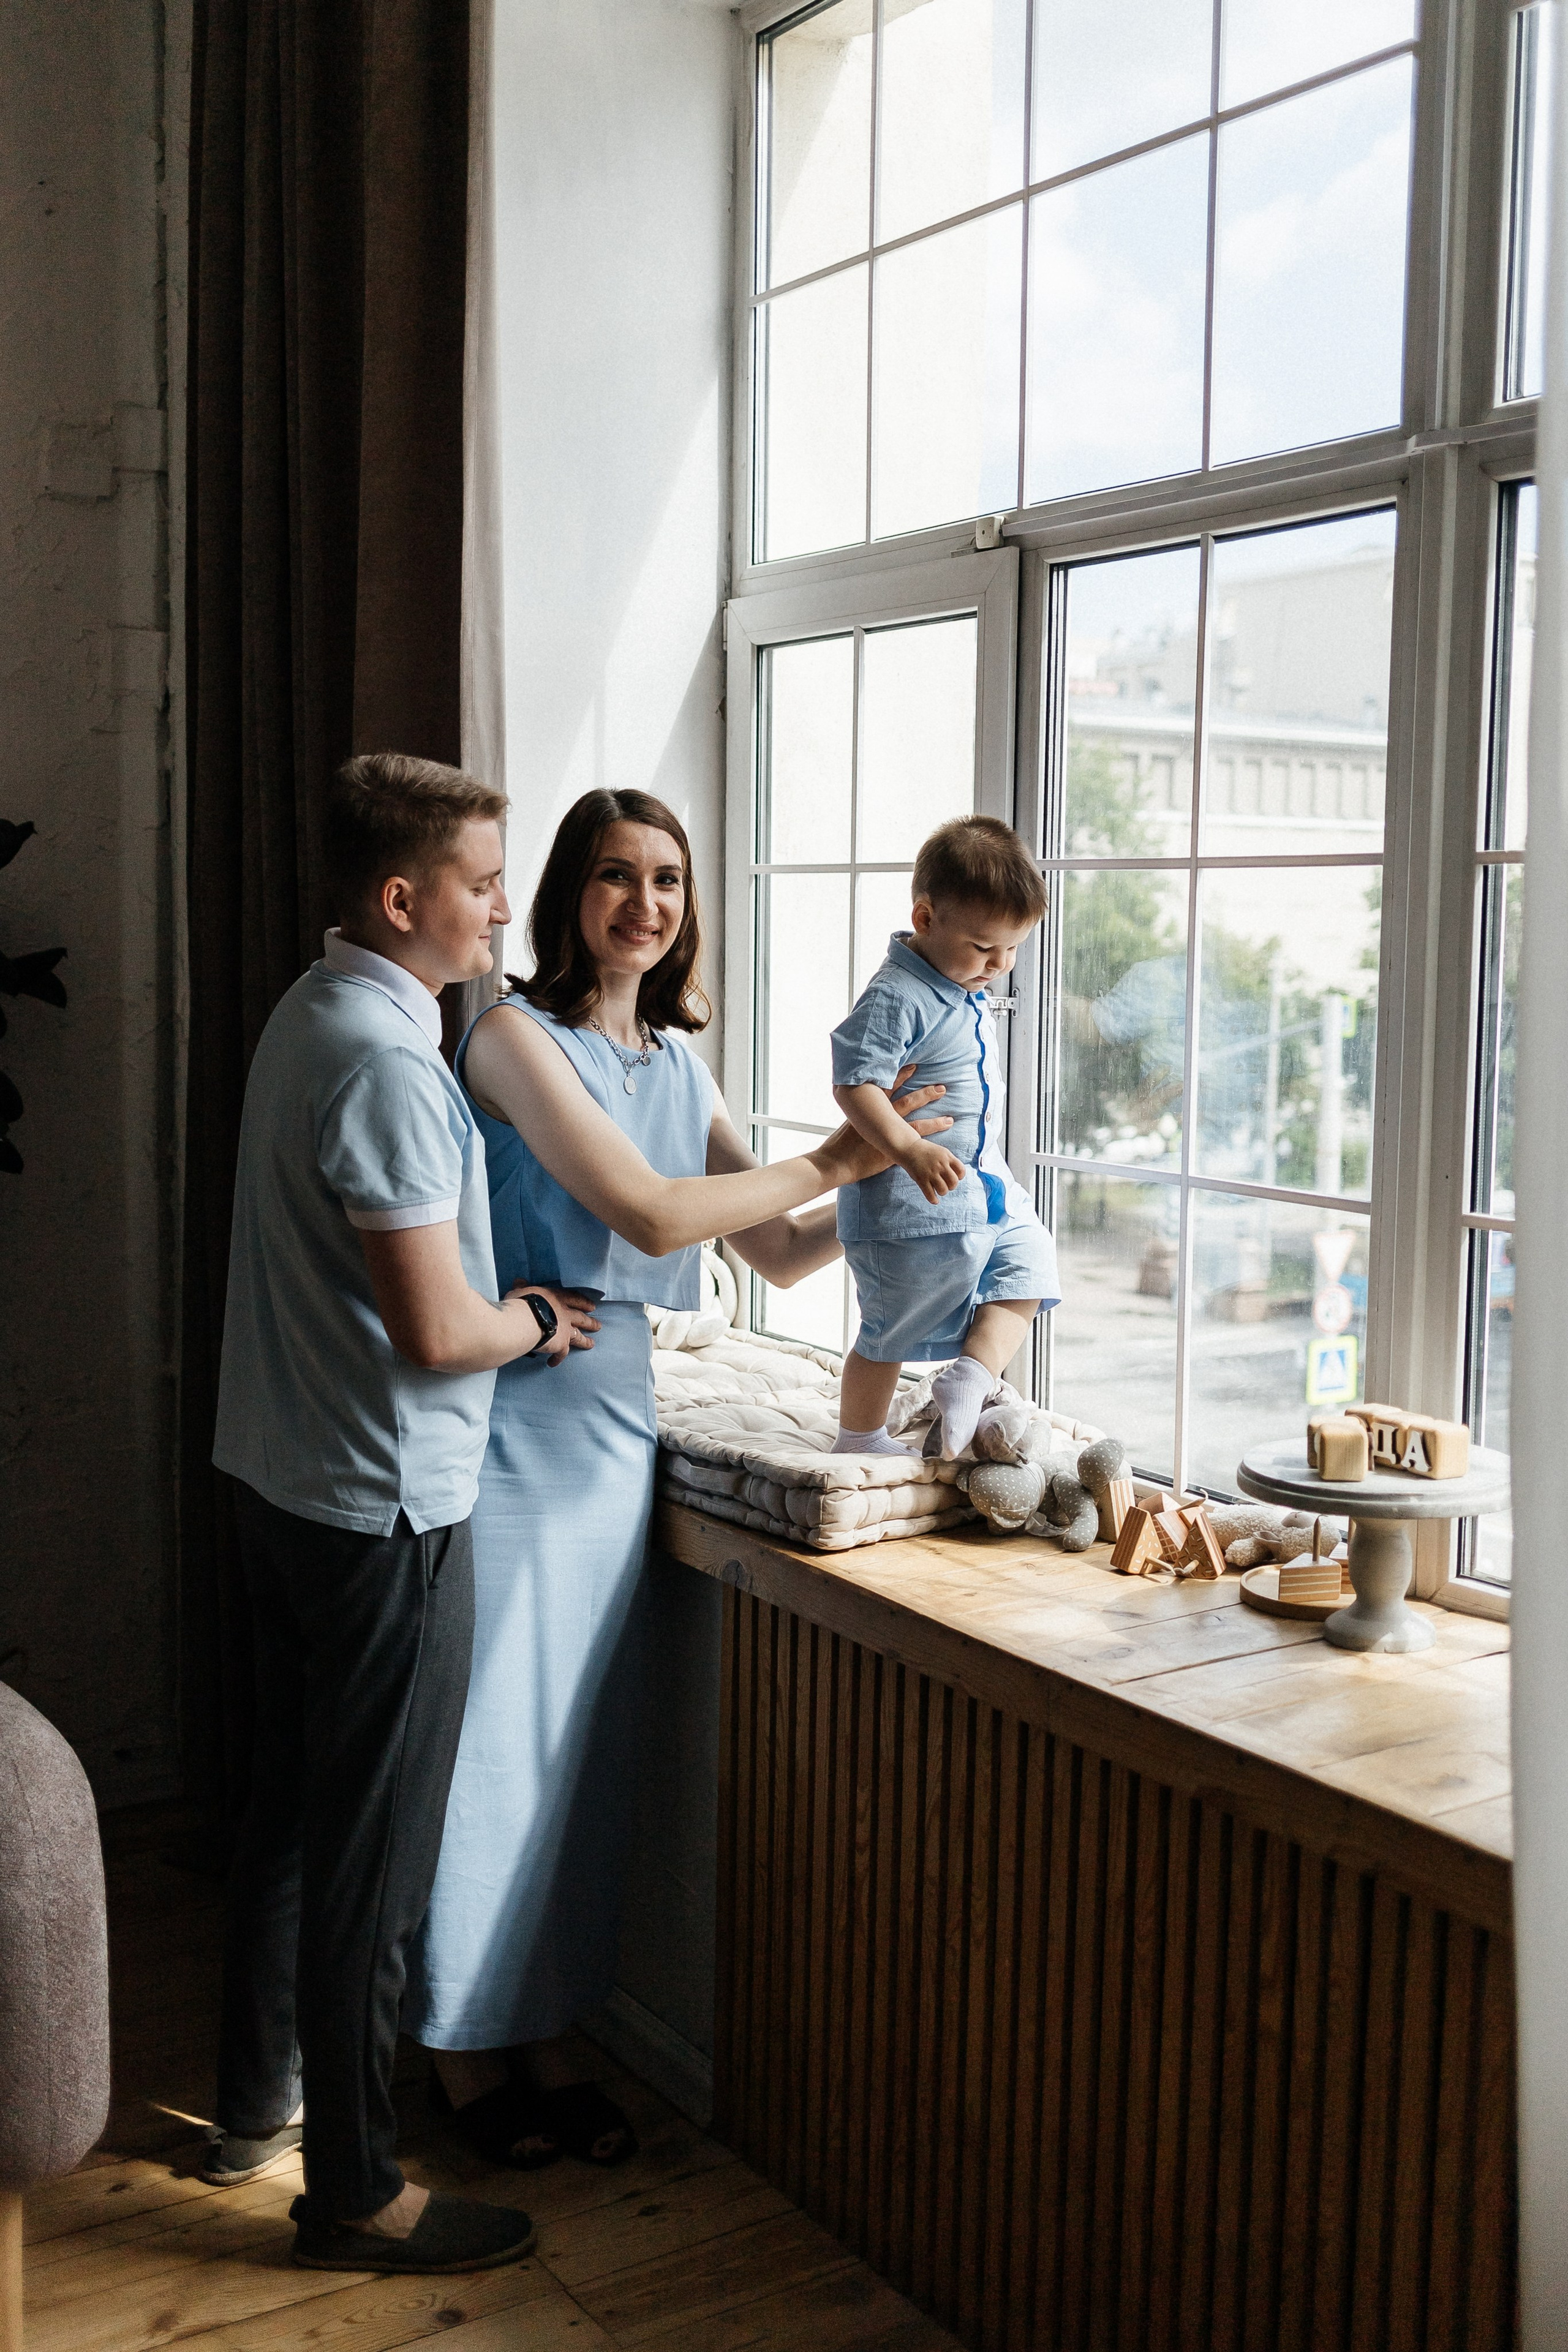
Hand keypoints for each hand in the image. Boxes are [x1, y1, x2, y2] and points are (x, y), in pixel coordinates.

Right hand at [507, 1284, 599, 1364]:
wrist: (526, 1319)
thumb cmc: (522, 1303)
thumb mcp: (520, 1291)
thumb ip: (522, 1288)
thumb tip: (519, 1282)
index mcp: (557, 1298)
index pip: (573, 1299)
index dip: (583, 1302)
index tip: (591, 1306)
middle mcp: (565, 1313)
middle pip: (581, 1318)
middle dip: (590, 1322)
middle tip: (598, 1326)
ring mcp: (566, 1329)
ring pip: (579, 1336)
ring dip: (585, 1341)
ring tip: (591, 1344)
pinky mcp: (561, 1345)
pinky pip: (562, 1354)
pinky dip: (557, 1359)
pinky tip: (552, 1363)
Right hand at [810, 1065, 951, 1187]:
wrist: (837, 1161)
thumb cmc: (841, 1142)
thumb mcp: (849, 1120)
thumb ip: (860, 1111)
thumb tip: (864, 1103)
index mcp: (872, 1108)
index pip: (890, 1086)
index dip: (903, 1075)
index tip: (915, 1066)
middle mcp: (883, 1120)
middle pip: (909, 1102)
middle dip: (926, 1094)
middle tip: (942, 1087)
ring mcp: (889, 1136)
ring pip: (917, 1126)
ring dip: (935, 1122)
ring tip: (950, 1120)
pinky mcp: (893, 1152)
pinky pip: (914, 1148)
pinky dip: (927, 1148)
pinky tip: (940, 1149)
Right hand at [899, 1135, 968, 1202]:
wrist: (909, 1148)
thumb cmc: (927, 1151)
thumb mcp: (941, 1151)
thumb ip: (950, 1162)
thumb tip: (958, 1176)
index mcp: (947, 1157)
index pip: (961, 1171)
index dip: (960, 1176)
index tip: (954, 1176)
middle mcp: (940, 1165)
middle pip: (954, 1182)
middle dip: (952, 1186)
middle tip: (946, 1184)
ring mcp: (930, 1172)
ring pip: (943, 1190)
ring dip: (943, 1192)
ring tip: (939, 1189)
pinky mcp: (921, 1179)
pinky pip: (930, 1195)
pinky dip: (934, 1200)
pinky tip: (934, 1200)